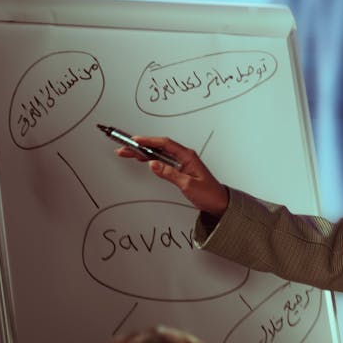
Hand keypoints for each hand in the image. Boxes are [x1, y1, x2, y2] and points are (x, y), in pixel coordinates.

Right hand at [114, 136, 228, 215]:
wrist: (219, 202)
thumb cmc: (209, 193)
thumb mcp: (188, 185)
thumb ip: (170, 174)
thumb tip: (153, 164)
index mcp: (188, 156)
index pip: (165, 144)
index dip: (149, 140)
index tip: (135, 140)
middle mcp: (185, 156)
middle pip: (159, 147)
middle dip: (140, 146)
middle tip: (123, 148)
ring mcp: (182, 162)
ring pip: (158, 153)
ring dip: (143, 152)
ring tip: (126, 152)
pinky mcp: (179, 168)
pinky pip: (162, 160)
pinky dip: (150, 158)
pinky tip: (141, 158)